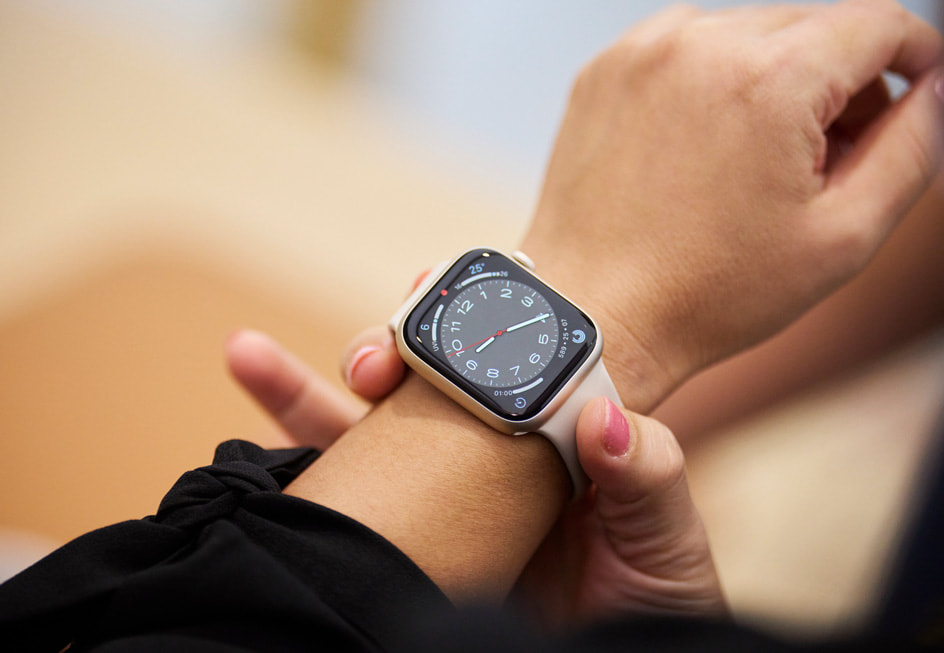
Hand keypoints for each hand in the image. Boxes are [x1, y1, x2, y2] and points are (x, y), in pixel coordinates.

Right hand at [226, 329, 725, 622]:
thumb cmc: (655, 608)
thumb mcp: (667, 542)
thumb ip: (646, 477)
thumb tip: (602, 415)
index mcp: (544, 437)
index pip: (492, 359)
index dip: (458, 319)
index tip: (425, 292)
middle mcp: (481, 459)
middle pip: (414, 386)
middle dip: (377, 352)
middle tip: (366, 360)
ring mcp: (437, 505)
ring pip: (356, 436)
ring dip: (298, 393)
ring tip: (246, 353)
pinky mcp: (401, 553)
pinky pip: (338, 510)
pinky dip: (292, 475)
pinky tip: (250, 450)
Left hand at [520, 1, 943, 411]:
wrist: (593, 312)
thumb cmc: (708, 294)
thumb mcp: (842, 236)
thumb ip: (911, 147)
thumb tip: (927, 88)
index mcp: (771, 80)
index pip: (877, 22)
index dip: (911, 55)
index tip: (908, 92)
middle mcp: (702, 44)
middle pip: (813, 27)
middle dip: (839, 81)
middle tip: (827, 158)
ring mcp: (643, 52)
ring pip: (748, 34)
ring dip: (774, 80)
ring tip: (758, 162)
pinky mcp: (605, 69)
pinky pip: (687, 50)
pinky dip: (712, 83)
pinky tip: (706, 149)